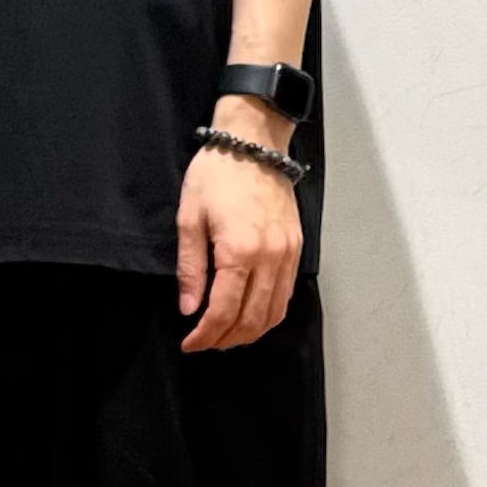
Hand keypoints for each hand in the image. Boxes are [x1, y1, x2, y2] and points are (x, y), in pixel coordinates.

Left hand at [175, 139, 302, 351]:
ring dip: (249, 332)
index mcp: (239, 250)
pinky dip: (269, 313)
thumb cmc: (216, 174)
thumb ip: (190, 267)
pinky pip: (286, 294)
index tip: (189, 343)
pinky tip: (250, 315)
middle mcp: (270, 258)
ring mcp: (288, 254)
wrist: (253, 142)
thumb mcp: (190, 217)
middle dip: (226, 339)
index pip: (224, 311)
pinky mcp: (297, 247)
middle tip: (204, 343)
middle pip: (252, 319)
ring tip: (224, 335)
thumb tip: (189, 308)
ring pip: (274, 312)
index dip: (206, 334)